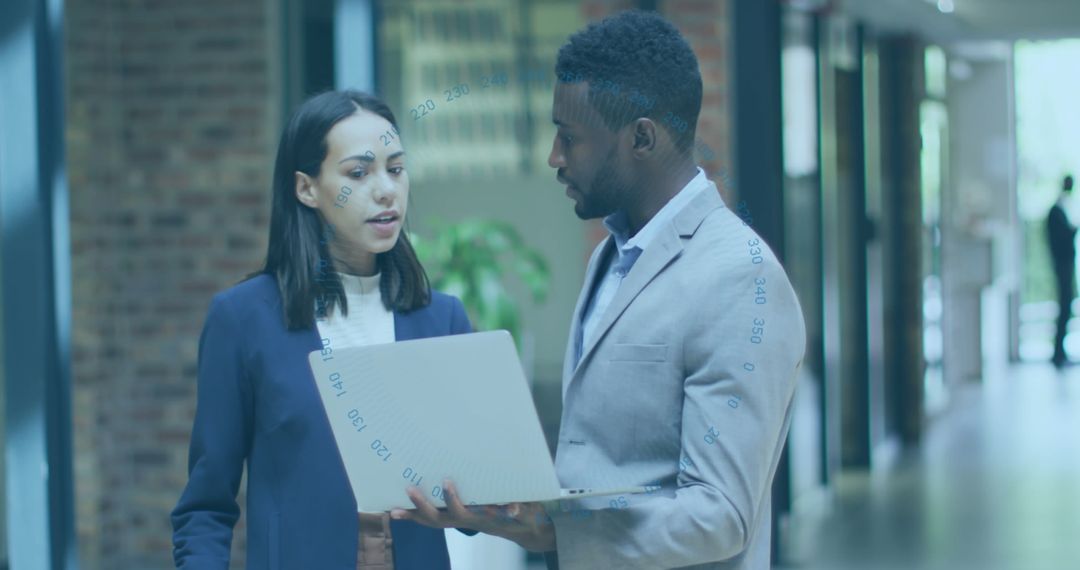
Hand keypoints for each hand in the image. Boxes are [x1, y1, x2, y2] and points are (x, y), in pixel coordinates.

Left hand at [389, 479, 555, 551]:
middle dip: (423, 506)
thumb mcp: (526, 512)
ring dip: (413, 516)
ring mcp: (458, 521)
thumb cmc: (523, 516)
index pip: (462, 512)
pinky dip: (415, 516)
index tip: (446, 482)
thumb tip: (514, 509)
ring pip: (432, 522)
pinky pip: (432, 519)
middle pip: (439, 519)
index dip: (452, 500)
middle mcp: (466, 522)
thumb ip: (519, 510)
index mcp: (480, 519)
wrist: (523, 529)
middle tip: (409, 488)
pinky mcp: (455, 518)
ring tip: (393, 510)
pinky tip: (400, 510)